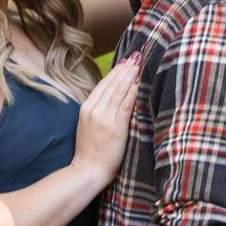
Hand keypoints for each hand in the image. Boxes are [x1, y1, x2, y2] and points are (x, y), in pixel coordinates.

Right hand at [72, 52, 139, 186]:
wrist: (87, 170)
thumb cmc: (90, 151)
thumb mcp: (88, 126)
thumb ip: (98, 110)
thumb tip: (111, 97)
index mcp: (86, 108)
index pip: (103, 85)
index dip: (115, 71)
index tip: (125, 61)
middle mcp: (94, 110)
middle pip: (112, 84)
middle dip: (125, 69)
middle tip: (136, 55)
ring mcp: (104, 118)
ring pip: (119, 91)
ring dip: (130, 76)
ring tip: (139, 63)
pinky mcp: (116, 128)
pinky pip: (126, 105)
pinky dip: (133, 92)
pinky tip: (140, 83)